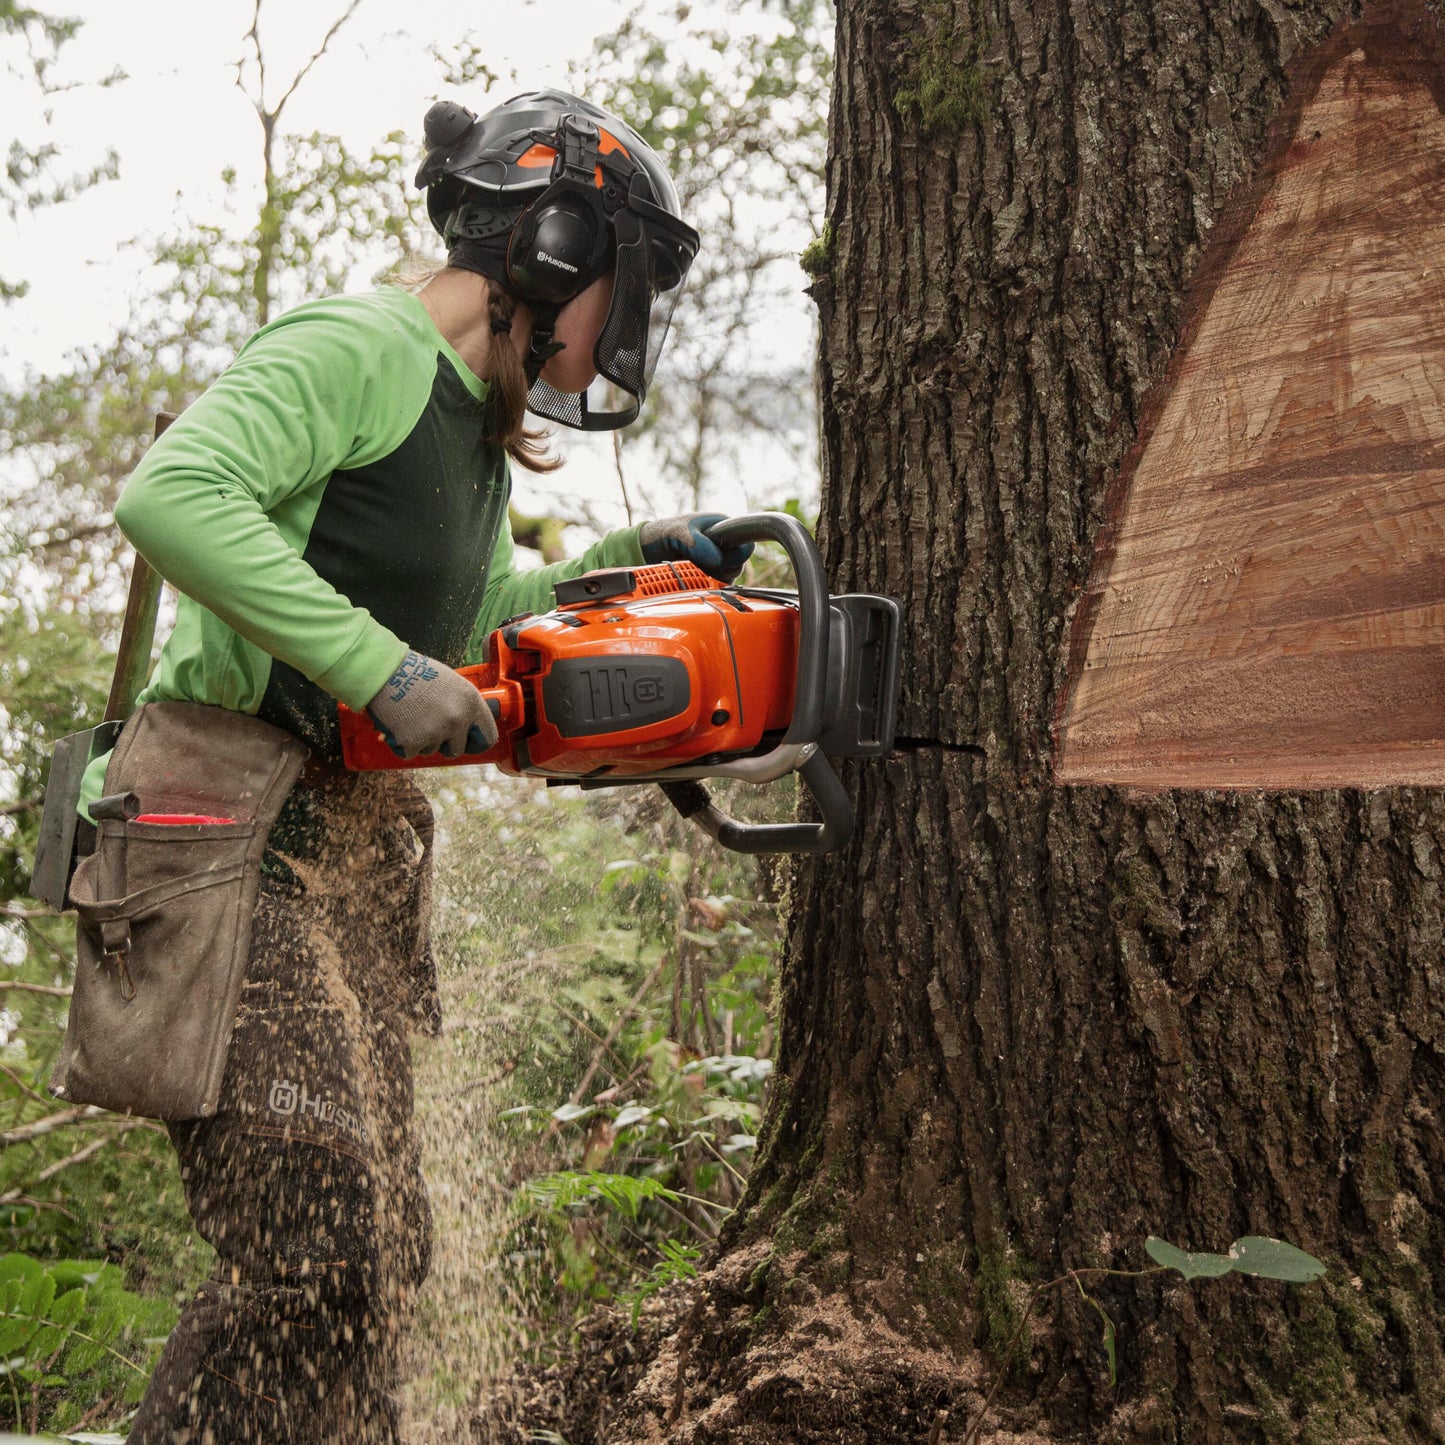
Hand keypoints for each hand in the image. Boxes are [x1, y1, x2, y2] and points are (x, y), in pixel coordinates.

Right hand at [365, 651, 498, 759]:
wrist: (385, 671)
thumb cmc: (416, 673)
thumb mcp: (452, 684)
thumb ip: (464, 706)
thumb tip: (470, 726)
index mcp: (472, 703)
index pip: (488, 737)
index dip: (476, 742)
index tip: (466, 742)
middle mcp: (458, 720)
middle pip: (457, 749)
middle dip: (444, 744)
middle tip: (429, 727)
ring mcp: (437, 732)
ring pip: (432, 750)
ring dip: (422, 740)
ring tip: (411, 716)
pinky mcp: (414, 742)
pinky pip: (412, 753)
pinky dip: (403, 743)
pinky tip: (399, 723)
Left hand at [639, 513, 753, 581]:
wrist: (650, 549)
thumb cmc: (665, 533)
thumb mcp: (678, 533)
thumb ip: (697, 543)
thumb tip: (717, 561)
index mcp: (724, 527)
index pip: (746, 546)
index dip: (735, 555)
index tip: (717, 558)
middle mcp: (725, 544)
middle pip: (739, 565)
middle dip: (719, 568)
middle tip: (698, 562)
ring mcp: (719, 560)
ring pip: (729, 577)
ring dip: (711, 577)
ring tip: (692, 567)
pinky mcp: (711, 574)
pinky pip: (718, 586)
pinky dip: (706, 584)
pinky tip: (692, 576)